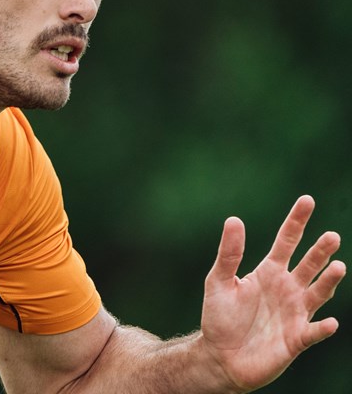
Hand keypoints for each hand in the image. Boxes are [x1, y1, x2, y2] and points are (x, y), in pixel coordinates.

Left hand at [200, 195, 344, 390]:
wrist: (221, 357)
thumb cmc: (220, 318)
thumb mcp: (218, 282)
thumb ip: (229, 254)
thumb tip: (234, 219)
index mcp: (269, 272)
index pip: (287, 241)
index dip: (297, 221)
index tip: (308, 199)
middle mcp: (288, 288)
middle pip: (309, 264)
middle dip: (320, 250)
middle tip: (332, 235)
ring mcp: (295, 313)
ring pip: (319, 293)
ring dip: (330, 281)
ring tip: (338, 266)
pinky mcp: (297, 338)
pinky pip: (313, 331)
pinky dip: (322, 327)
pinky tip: (329, 322)